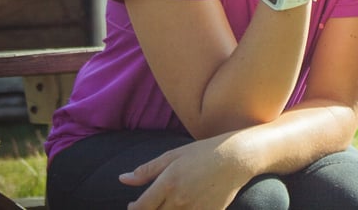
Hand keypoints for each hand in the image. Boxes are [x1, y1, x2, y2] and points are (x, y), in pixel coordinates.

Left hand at [119, 132, 248, 208]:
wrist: (235, 159)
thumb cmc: (202, 153)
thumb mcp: (173, 156)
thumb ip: (146, 170)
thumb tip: (122, 179)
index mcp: (168, 183)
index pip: (141, 207)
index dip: (133, 209)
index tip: (133, 205)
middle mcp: (179, 200)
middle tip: (150, 205)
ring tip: (167, 206)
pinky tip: (182, 207)